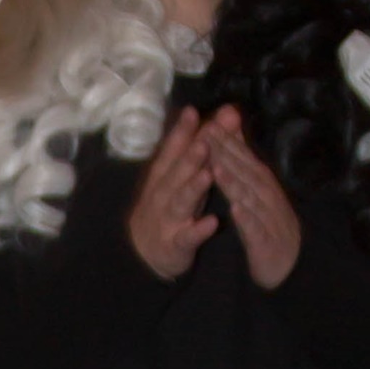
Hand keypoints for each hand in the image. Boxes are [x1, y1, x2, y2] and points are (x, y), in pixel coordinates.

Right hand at [126, 106, 217, 280]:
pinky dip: (198, 230)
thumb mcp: (183, 176)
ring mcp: (167, 219)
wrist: (143, 255)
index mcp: (164, 176)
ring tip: (207, 175)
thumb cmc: (169, 207)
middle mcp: (162, 194)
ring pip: (180, 202)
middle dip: (189, 157)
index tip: (192, 112)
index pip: (171, 151)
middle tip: (204, 140)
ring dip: (193, 188)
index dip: (181, 133)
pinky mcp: (175, 244)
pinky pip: (187, 237)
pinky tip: (212, 222)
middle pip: (175, 173)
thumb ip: (201, 145)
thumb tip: (226, 112)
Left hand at [201, 107, 302, 287]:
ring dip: (234, 183)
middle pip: (245, 172)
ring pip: (250, 198)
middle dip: (227, 154)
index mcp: (261, 184)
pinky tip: (235, 210)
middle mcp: (267, 197)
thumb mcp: (254, 191)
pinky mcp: (267, 243)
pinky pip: (256, 230)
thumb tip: (232, 134)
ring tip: (217, 169)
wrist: (289, 265)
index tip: (208, 123)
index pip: (243, 158)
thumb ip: (242, 165)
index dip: (227, 141)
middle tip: (208, 135)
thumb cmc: (266, 224)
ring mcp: (268, 219)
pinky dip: (247, 219)